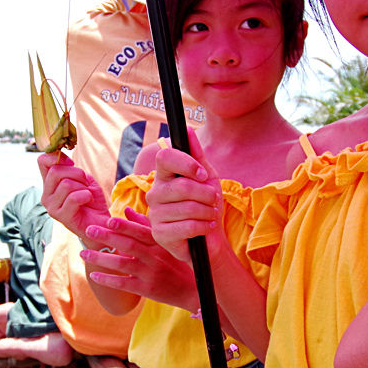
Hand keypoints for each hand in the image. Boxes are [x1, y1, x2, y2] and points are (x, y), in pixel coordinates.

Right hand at [38, 150, 109, 242]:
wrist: (101, 222)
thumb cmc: (91, 200)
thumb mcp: (83, 179)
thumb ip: (70, 168)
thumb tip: (60, 157)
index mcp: (50, 184)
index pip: (42, 161)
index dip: (56, 156)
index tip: (71, 162)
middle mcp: (46, 195)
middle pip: (56, 171)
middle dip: (77, 173)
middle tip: (85, 183)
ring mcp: (51, 207)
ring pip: (66, 184)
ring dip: (83, 187)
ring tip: (87, 195)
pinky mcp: (61, 216)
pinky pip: (74, 197)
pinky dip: (86, 196)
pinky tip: (88, 201)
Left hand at [81, 208, 199, 309]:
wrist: (194, 289)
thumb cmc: (178, 261)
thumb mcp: (167, 241)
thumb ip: (146, 226)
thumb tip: (127, 211)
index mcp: (160, 242)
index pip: (140, 231)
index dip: (124, 225)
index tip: (108, 219)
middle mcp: (155, 256)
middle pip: (128, 244)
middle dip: (107, 236)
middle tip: (89, 230)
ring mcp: (150, 273)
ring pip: (122, 264)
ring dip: (101, 257)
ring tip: (83, 252)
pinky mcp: (147, 289)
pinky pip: (124, 283)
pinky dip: (108, 279)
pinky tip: (93, 275)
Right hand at [145, 135, 223, 262]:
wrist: (210, 237)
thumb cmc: (206, 205)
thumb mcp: (206, 177)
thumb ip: (197, 155)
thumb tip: (188, 129)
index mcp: (163, 176)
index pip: (165, 157)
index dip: (186, 163)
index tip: (202, 174)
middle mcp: (154, 193)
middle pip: (182, 186)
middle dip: (207, 194)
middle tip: (213, 201)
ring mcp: (155, 214)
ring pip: (188, 207)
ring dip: (208, 212)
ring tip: (210, 215)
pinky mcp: (160, 234)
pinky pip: (187, 226)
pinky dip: (203, 227)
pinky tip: (205, 228)